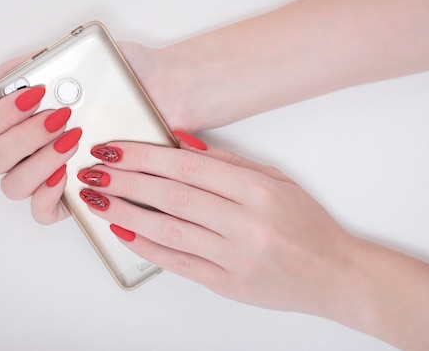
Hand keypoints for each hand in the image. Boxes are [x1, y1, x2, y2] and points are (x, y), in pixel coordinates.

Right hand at [0, 43, 202, 223]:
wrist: (166, 88)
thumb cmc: (119, 73)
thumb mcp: (67, 55)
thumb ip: (17, 69)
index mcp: (18, 118)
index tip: (34, 96)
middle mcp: (27, 148)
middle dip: (21, 136)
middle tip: (59, 116)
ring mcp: (48, 172)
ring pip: (11, 186)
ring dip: (37, 161)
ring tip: (72, 139)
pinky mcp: (73, 194)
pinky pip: (41, 212)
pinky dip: (47, 194)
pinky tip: (67, 173)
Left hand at [77, 135, 354, 315]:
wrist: (335, 274)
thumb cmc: (305, 224)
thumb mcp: (274, 180)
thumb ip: (226, 162)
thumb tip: (178, 143)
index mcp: (258, 191)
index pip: (187, 168)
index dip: (144, 156)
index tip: (114, 149)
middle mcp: (246, 224)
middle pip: (172, 196)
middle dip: (125, 181)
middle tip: (93, 171)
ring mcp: (235, 258)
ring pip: (168, 230)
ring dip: (126, 213)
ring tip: (97, 199)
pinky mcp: (227, 285)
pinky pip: (178, 263)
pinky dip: (147, 246)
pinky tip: (123, 231)